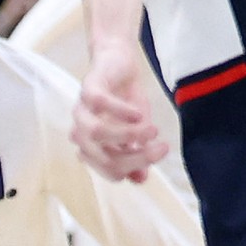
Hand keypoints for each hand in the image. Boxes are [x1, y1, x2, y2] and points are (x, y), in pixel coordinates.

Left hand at [73, 38, 167, 179]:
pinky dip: (120, 111)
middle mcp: (82, 134)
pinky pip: (99, 103)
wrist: (120, 65)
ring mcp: (82, 111)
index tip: (159, 156)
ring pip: (95, 133)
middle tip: (163, 147)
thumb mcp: (139, 131)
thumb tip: (140, 180)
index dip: (134, 169)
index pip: (110, 171)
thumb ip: (138, 154)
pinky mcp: (88, 88)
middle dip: (137, 157)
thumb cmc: (127, 101)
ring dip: (128, 134)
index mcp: (93, 149)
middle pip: (104, 157)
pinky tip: (139, 113)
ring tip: (152, 129)